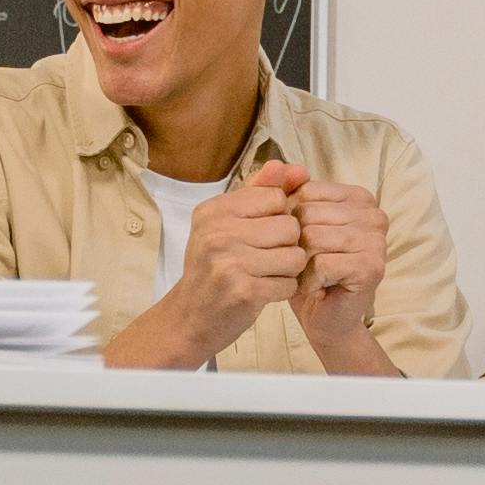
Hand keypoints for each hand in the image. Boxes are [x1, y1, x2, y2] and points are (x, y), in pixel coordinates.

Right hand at [115, 162, 314, 367]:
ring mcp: (229, 262)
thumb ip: (260, 192)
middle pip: (289, 226)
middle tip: (266, 259)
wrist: (189, 318)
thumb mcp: (227, 224)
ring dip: (288, 269)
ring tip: (268, 274)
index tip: (263, 234)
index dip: (279, 217)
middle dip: (288, 245)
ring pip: (294, 255)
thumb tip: (292, 167)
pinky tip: (265, 291)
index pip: (275, 197)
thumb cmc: (214, 268)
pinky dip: (284, 290)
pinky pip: (289, 283)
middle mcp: (218, 232)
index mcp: (214, 210)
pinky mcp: (243, 291)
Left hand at [288, 169, 395, 366]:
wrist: (323, 318)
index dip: (291, 219)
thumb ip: (283, 191)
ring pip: (313, 237)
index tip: (302, 241)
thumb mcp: (292, 225)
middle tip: (307, 262)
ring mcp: (377, 241)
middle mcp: (374, 214)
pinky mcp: (372, 267)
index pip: (306, 191)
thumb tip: (277, 165)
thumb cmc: (308, 270)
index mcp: (359, 197)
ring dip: (301, 263)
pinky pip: (321, 262)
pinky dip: (309, 280)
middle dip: (296, 243)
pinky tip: (318, 287)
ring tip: (311, 274)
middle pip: (309, 213)